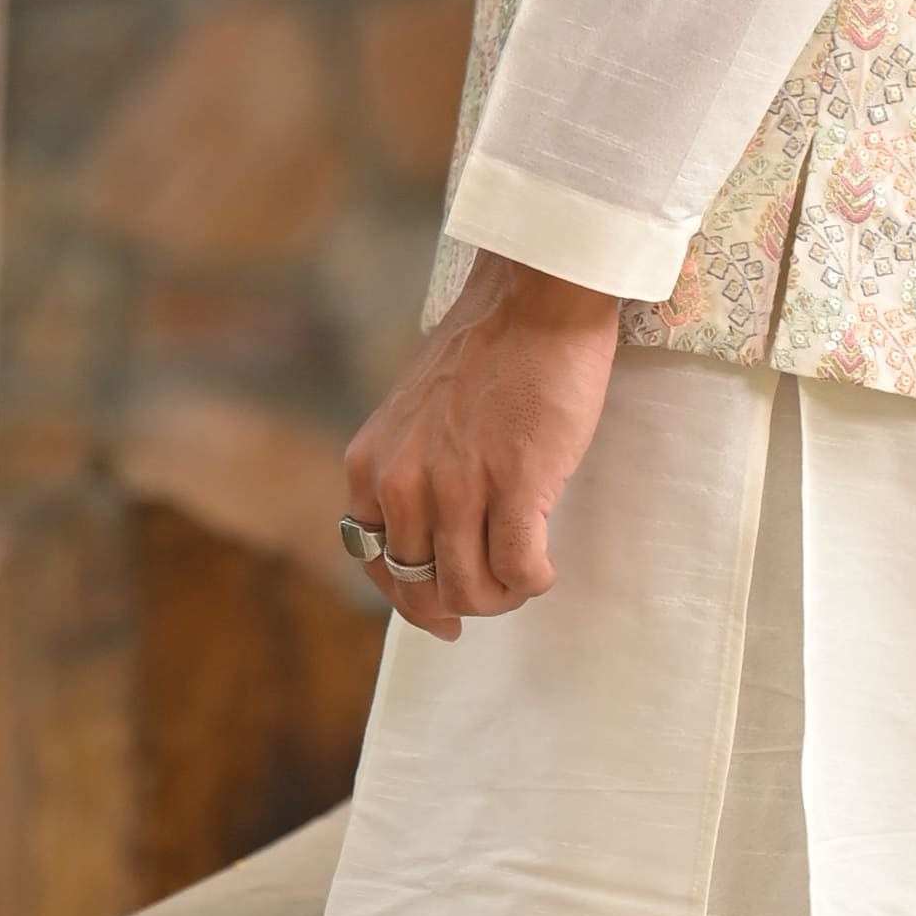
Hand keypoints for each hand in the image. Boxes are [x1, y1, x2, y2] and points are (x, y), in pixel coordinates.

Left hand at [339, 257, 622, 638]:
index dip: (411, 601)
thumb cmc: (488, 350)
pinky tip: (545, 565)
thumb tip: (430, 538)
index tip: (442, 614)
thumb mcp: (414, 416)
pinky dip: (534, 580)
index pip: (375, 565)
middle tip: (499, 590)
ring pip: (471, 589)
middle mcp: (401, 483)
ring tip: (526, 573)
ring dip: (504, 595)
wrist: (534, 301)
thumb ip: (410, 470)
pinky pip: (518, 569)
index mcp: (370, 466)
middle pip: (423, 589)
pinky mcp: (514, 487)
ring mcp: (456, 487)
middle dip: (464, 603)